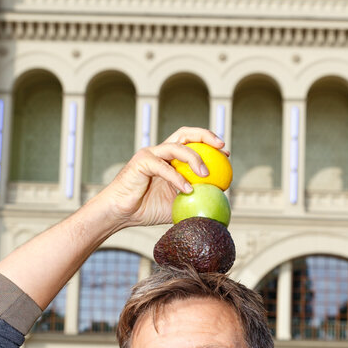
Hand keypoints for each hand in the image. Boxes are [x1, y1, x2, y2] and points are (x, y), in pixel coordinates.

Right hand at [103, 127, 228, 228]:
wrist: (121, 214)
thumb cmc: (146, 210)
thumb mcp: (177, 205)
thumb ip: (195, 200)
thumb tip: (219, 206)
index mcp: (170, 159)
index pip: (192, 142)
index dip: (210, 143)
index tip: (227, 155)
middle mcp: (161, 152)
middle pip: (185, 133)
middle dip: (206, 135)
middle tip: (222, 148)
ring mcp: (150, 155)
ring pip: (176, 147)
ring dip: (194, 158)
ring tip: (206, 174)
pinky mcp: (141, 162)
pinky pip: (163, 167)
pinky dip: (177, 178)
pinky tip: (188, 190)